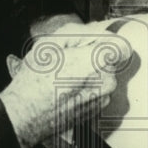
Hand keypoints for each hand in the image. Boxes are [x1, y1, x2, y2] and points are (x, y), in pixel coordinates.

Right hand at [1, 25, 131, 147]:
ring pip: (103, 75)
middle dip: (92, 55)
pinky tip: (66, 89)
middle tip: (69, 60)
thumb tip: (95, 32)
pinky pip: (98, 90)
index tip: (91, 44)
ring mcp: (104, 98)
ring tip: (64, 76)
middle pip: (110, 59)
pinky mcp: (98, 110)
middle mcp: (106, 82)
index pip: (122, 45)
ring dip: (89, 72)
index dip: (106, 40)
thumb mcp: (51, 43)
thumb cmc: (35, 81)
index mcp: (98, 62)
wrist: (26, 116)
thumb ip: (79, 32)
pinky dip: (86, 86)